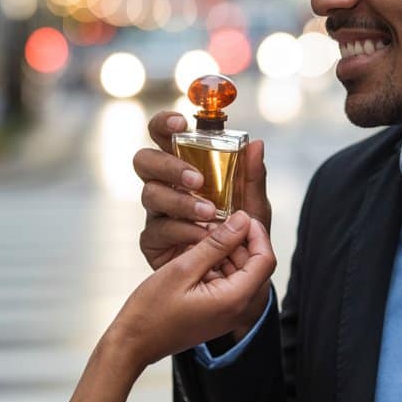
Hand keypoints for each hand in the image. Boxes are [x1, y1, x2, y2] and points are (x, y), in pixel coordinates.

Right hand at [106, 211, 275, 372]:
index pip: (265, 260)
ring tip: (201, 239)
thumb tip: (242, 221)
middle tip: (214, 224)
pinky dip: (217, 266)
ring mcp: (229, 312)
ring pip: (241, 272)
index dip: (256, 233)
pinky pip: (228, 282)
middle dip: (239, 241)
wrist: (134, 343)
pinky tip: (197, 257)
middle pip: (255, 265)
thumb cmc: (152, 311)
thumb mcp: (183, 268)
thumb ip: (216, 244)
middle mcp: (238, 308)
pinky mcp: (218, 312)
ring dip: (226, 252)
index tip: (239, 216)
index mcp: (234, 299)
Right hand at [134, 112, 272, 270]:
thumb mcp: (254, 205)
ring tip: (209, 214)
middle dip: (168, 165)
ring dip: (181, 202)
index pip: (163, 135)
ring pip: (150, 195)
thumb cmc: (242, 233)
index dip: (163, 124)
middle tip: (197, 180)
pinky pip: (157, 230)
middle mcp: (165, 186)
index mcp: (185, 167)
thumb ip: (252, 177)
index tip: (180, 124)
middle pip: (144, 161)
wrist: (238, 277)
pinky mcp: (153, 241)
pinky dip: (182, 232)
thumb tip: (256, 144)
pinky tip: (201, 238)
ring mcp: (156, 213)